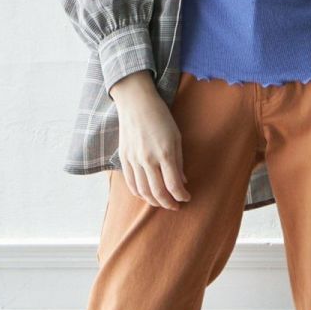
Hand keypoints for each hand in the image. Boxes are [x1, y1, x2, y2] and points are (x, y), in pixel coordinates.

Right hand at [107, 72, 191, 208]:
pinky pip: (130, 182)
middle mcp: (148, 159)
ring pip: (143, 191)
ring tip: (162, 202)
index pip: (173, 185)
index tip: (186, 198)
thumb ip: (179, 162)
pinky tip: (146, 195)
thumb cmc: (160, 117)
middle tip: (176, 206)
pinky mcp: (124, 158)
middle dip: (168, 203)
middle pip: (158, 192)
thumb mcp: (176, 137)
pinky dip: (139, 193)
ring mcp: (134, 160)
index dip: (181, 196)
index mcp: (165, 153)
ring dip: (154, 201)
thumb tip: (182, 182)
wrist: (136, 103)